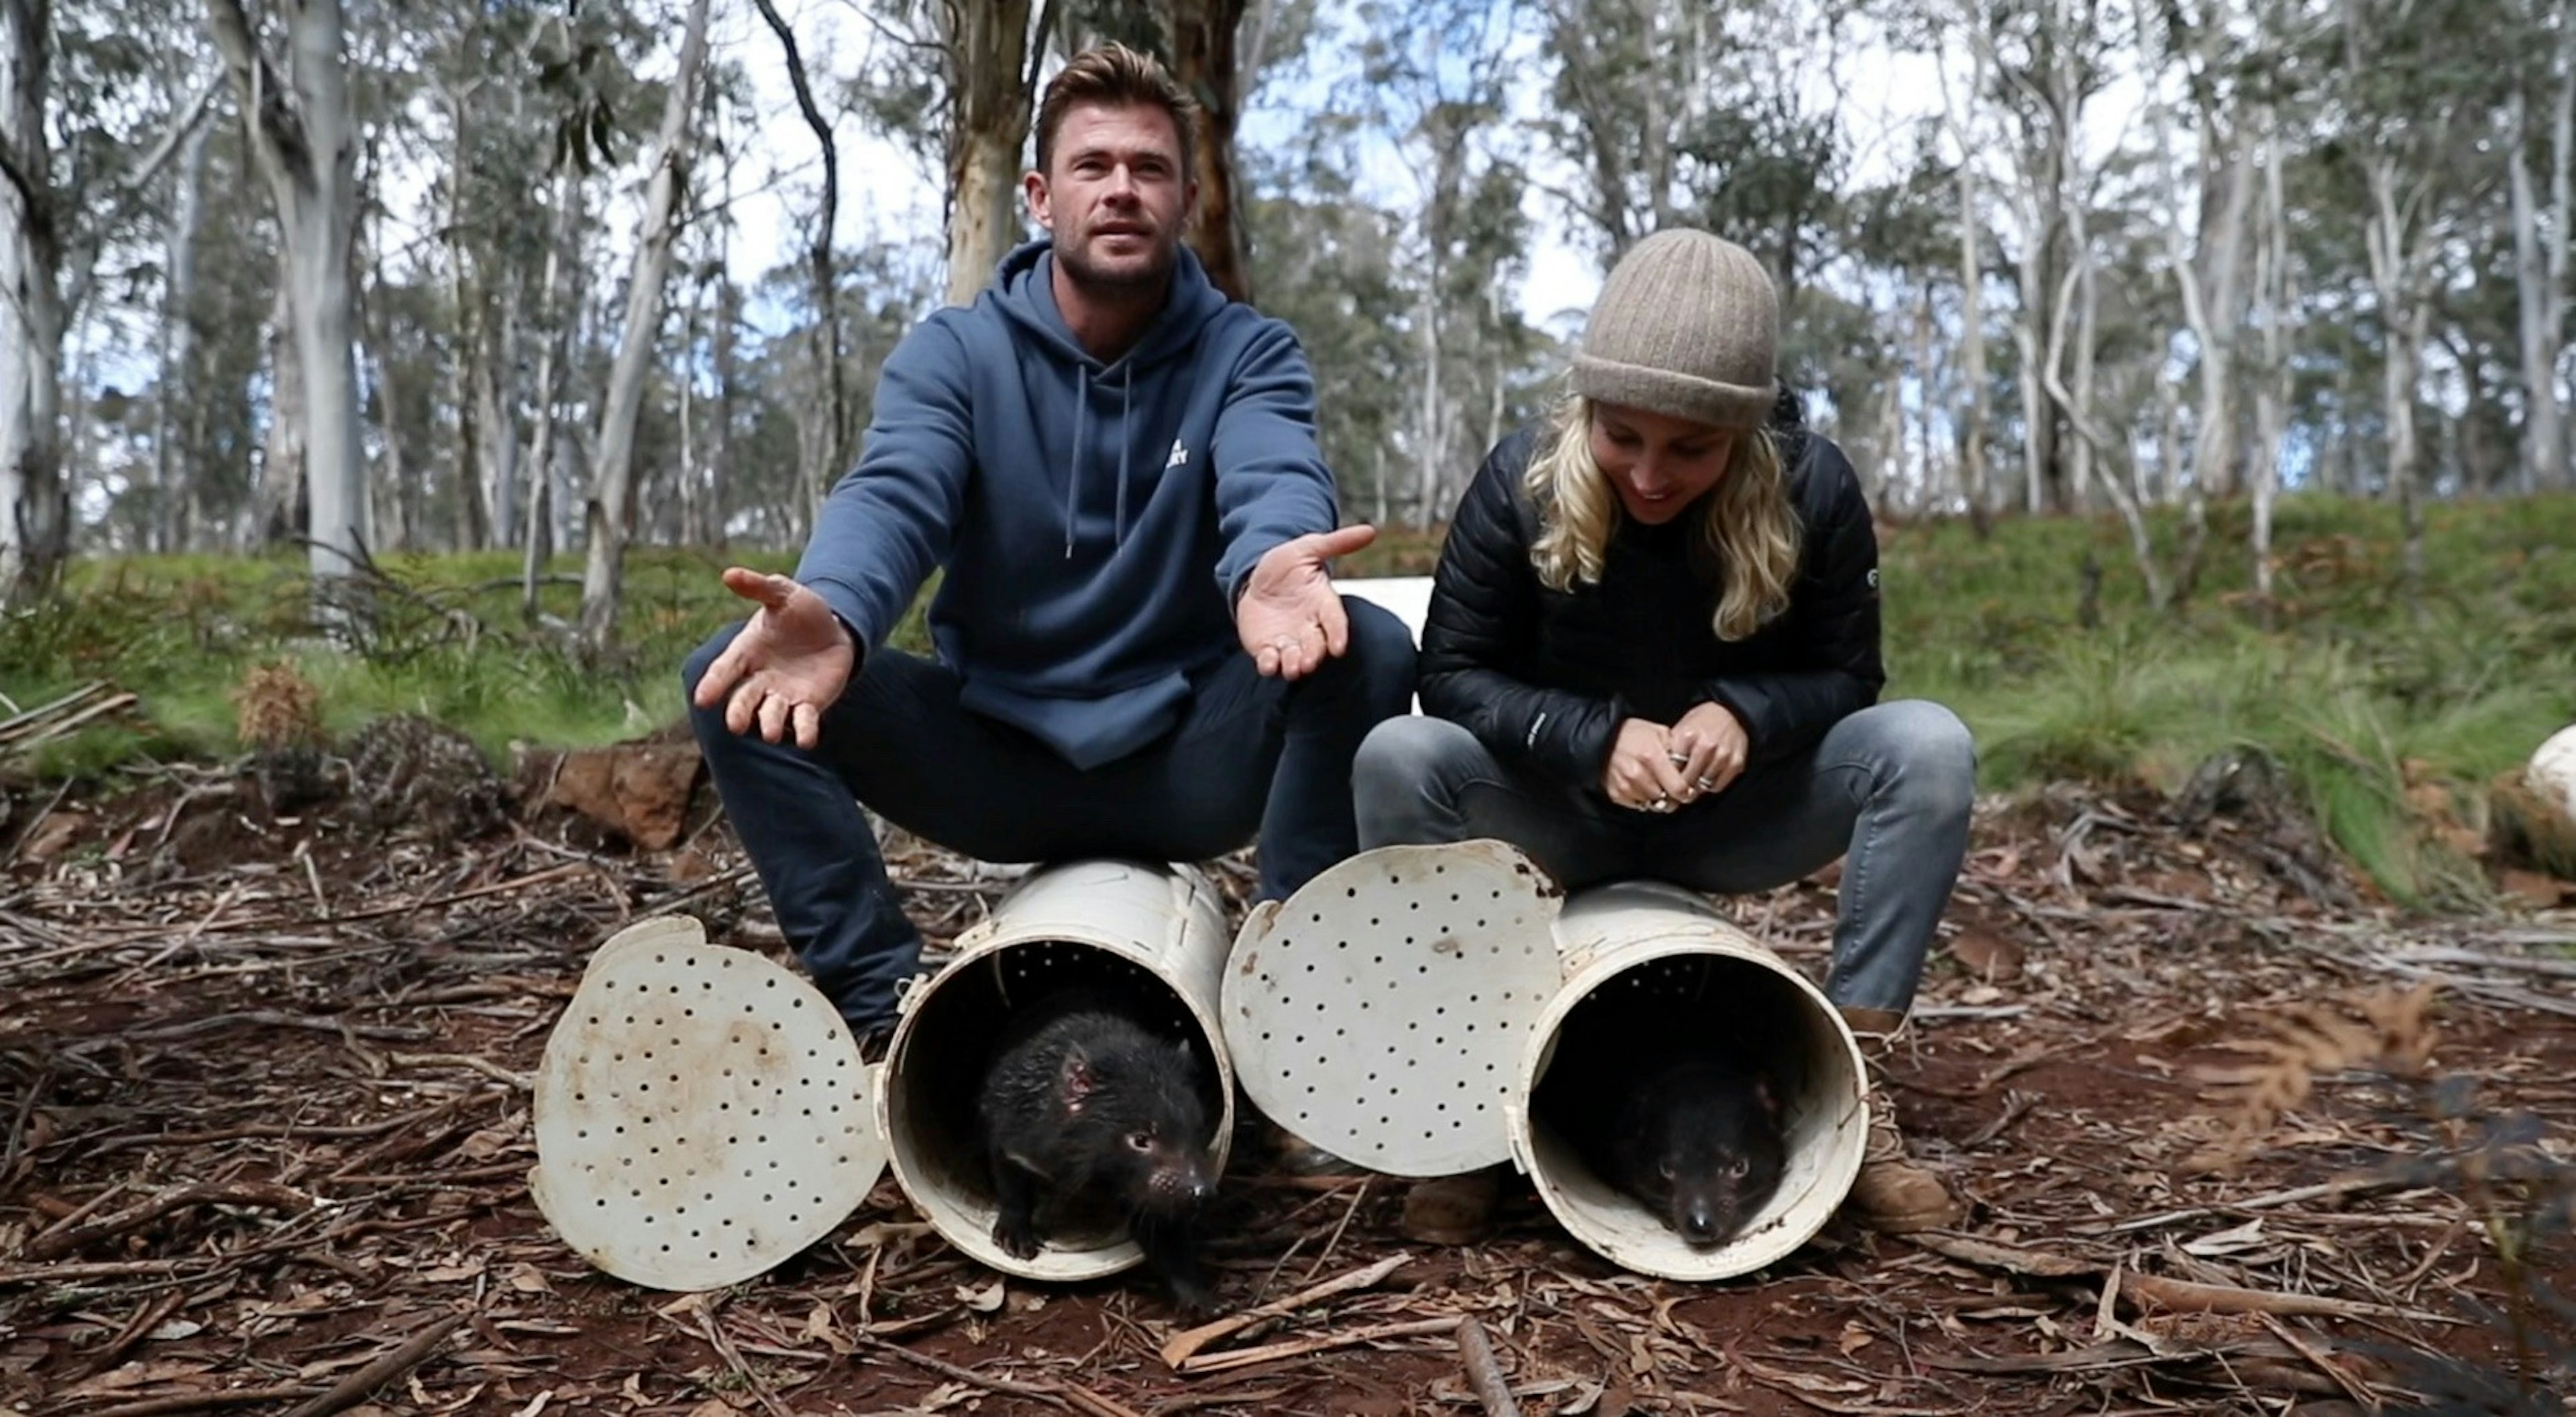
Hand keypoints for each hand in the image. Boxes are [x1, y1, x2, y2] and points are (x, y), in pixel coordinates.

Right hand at [690, 567, 856, 749]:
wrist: (835, 628)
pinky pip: (803, 722)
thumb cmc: (802, 611)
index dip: (713, 685)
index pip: (725, 671)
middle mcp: (760, 678)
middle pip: (743, 700)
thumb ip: (758, 587)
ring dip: (768, 725)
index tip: (701, 700)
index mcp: (747, 652)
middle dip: (738, 712)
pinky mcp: (808, 705)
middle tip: (734, 725)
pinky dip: (804, 733)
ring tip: (768, 732)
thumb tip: (729, 574)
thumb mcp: (783, 594)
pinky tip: (806, 741)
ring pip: (770, 715)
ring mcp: (783, 695)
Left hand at [1236, 524, 1376, 680]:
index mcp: (1323, 604)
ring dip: (1294, 666)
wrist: (1255, 579)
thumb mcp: (1307, 549)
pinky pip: (1269, 662)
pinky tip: (1267, 662)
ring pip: (1295, 659)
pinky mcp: (1267, 649)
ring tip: (1292, 668)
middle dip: (1314, 656)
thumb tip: (1370, 531)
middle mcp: (1309, 627)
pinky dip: (1269, 665)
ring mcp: (1288, 641)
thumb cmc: (1287, 566)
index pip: (1336, 622)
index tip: (1339, 648)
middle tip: (1310, 662)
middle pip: (1317, 646)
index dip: (1338, 635)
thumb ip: (1336, 543)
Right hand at [1602, 718, 1693, 812]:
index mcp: (1652, 756)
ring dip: (1655, 797)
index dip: (1686, 792)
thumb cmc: (1633, 733)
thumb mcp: (1658, 732)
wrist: (1601, 738)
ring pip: (1652, 804)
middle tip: (1670, 786)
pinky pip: (1637, 805)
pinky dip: (1641, 798)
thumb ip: (1676, 749)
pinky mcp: (1616, 793)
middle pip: (1665, 799)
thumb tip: (1690, 768)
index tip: (1687, 790)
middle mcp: (1638, 773)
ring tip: (1653, 783)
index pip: (1678, 788)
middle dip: (1670, 795)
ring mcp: (1626, 785)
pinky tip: (1640, 785)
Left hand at [1670, 701, 1749, 798]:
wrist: (1731, 713)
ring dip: (1695, 788)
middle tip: (1674, 794)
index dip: (1665, 779)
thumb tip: (1660, 776)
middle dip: (1679, 790)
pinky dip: (1710, 786)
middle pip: (1686, 781)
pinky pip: (1718, 786)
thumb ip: (1670, 751)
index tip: (1663, 786)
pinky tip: (1706, 778)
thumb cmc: (1702, 722)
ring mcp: (1722, 756)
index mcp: (1687, 736)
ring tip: (1690, 784)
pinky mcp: (1736, 764)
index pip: (1671, 769)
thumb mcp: (1680, 729)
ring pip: (1702, 786)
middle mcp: (1706, 746)